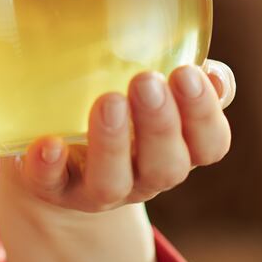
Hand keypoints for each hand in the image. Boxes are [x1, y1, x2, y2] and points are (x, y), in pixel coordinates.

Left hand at [3, 61, 236, 211]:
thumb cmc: (117, 112)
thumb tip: (213, 72)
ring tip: (108, 102)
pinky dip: (48, 166)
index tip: (188, 74)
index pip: (209, 145)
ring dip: (112, 143)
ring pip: (112, 182)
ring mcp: (96, 189)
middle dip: (159, 125)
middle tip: (146, 82)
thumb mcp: (152, 96)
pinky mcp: (51, 189)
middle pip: (166, 166)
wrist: (55, 155)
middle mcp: (142, 177)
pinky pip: (50, 184)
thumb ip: (183, 82)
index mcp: (176, 151)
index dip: (204, 115)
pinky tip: (47, 143)